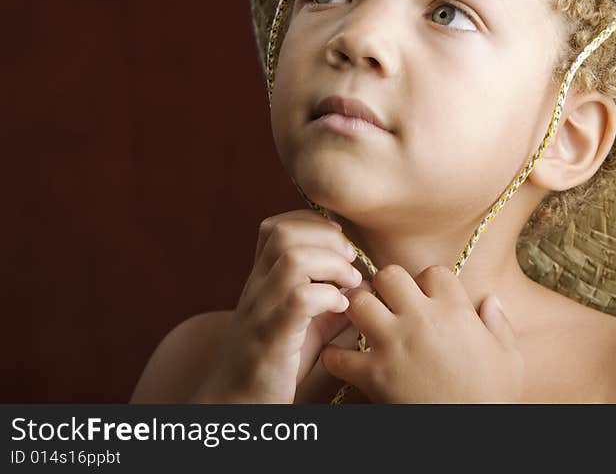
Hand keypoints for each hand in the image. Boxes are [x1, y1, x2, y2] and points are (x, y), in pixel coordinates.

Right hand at [191, 209, 366, 403]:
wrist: (237, 404)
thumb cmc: (276, 362)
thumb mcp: (306, 323)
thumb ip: (330, 299)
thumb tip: (366, 281)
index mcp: (262, 279)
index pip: (276, 226)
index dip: (312, 222)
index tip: (339, 241)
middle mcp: (257, 287)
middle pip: (283, 232)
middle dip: (326, 237)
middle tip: (351, 261)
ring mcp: (261, 310)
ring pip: (292, 259)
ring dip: (332, 264)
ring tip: (350, 284)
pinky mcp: (272, 336)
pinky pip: (299, 299)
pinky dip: (329, 297)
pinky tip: (341, 309)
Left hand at [321, 264, 524, 402]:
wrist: (473, 434)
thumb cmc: (493, 397)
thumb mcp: (509, 358)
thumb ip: (499, 324)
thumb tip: (490, 300)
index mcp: (455, 311)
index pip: (432, 272)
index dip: (428, 282)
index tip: (427, 297)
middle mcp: (421, 320)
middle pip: (389, 275)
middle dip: (387, 285)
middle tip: (389, 300)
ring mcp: (393, 345)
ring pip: (359, 303)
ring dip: (360, 310)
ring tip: (366, 321)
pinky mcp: (373, 375)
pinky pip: (338, 356)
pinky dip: (336, 358)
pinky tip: (345, 361)